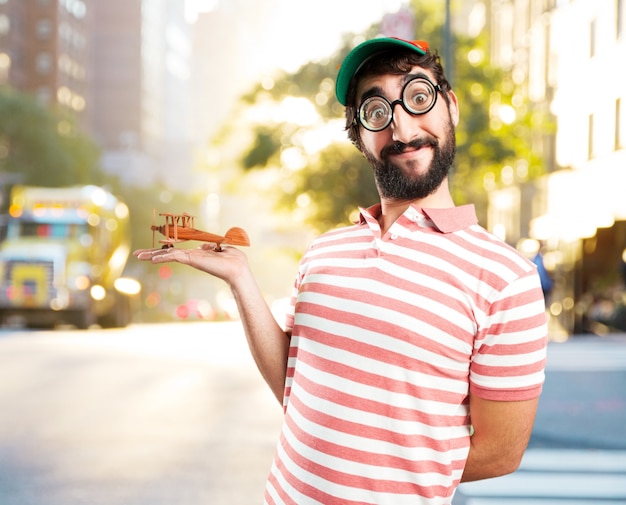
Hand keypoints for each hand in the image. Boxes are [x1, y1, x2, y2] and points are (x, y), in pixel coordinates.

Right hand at [133, 244, 249, 285]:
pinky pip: (176, 256)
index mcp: (197, 254)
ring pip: (169, 255)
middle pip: (169, 254)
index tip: (153, 251)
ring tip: (140, 256)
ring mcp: (192, 259)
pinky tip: (153, 258)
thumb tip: (205, 246)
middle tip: (138, 255)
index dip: (165, 250)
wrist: (238, 269)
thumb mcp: (222, 248)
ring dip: (154, 255)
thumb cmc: (234, 260)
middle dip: (153, 254)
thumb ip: (212, 246)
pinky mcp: (194, 260)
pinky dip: (165, 255)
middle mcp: (192, 257)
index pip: (177, 252)